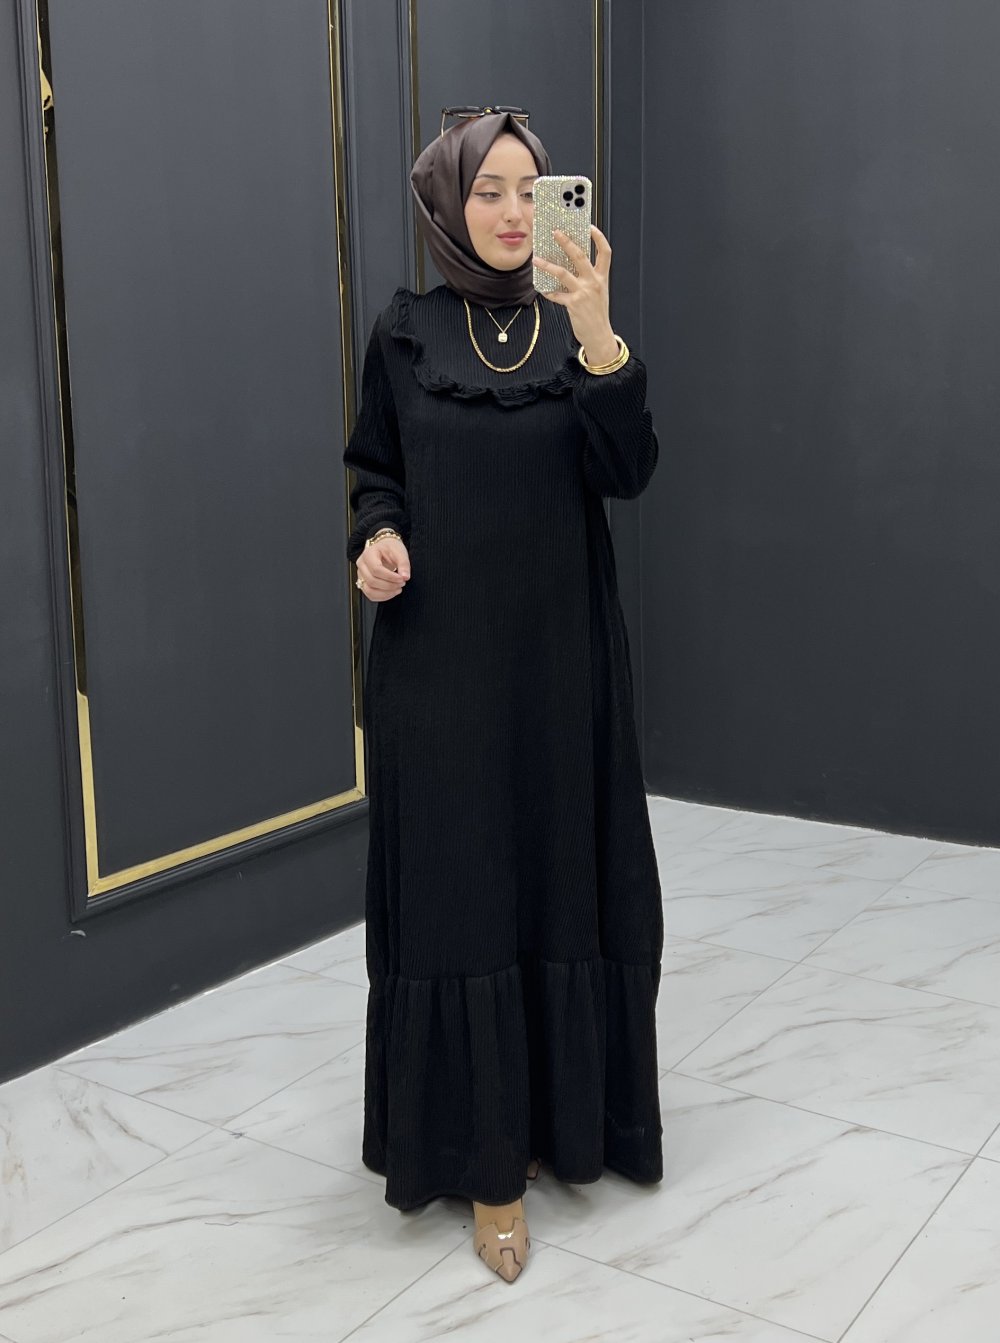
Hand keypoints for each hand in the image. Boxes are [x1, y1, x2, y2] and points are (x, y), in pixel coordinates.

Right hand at [355, 535, 409, 601]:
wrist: (384, 548)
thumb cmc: (390, 548)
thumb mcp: (399, 551)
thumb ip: (403, 564)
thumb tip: (405, 577)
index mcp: (368, 554)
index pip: (376, 569)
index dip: (390, 577)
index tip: (402, 578)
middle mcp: (362, 565)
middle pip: (372, 581)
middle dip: (389, 585)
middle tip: (402, 583)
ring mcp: (361, 575)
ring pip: (369, 590)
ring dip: (386, 593)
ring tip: (398, 589)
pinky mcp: (363, 583)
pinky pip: (370, 595)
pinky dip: (382, 597)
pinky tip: (392, 592)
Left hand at [533, 224, 617, 364]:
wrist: (599, 335)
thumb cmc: (597, 313)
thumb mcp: (598, 292)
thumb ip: (588, 277)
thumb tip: (571, 264)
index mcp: (602, 277)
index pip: (605, 251)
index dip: (598, 237)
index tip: (589, 226)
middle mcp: (594, 282)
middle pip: (580, 255)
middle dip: (567, 242)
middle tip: (556, 232)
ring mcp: (583, 293)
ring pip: (563, 273)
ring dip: (548, 265)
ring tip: (537, 260)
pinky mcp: (573, 304)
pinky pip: (557, 294)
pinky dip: (548, 292)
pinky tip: (542, 289)